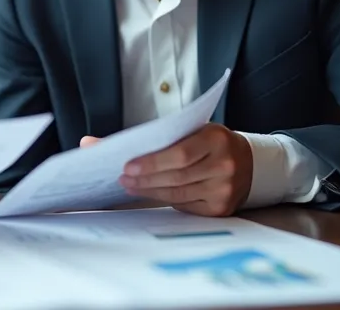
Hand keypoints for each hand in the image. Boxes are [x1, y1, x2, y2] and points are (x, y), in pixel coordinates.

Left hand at [81, 123, 252, 216]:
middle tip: (123, 178)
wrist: (249, 162)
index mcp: (216, 138)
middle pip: (177, 176)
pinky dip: (166, 200)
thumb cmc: (209, 143)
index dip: (152, 162)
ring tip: (130, 186)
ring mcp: (225, 188)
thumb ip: (152, 136)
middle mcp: (225, 164)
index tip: (127, 166)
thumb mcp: (190, 130)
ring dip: (150, 191)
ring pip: (179, 193)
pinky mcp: (221, 207)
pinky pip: (186, 205)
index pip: (180, 154)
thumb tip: (91, 143)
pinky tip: (150, 194)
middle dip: (146, 179)